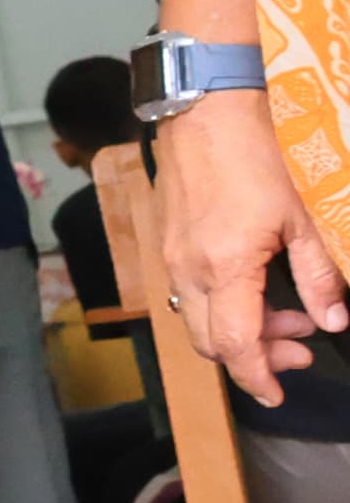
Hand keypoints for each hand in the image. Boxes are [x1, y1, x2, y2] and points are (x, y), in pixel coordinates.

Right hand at [152, 90, 348, 405]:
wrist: (205, 108)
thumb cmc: (256, 154)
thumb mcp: (304, 217)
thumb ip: (320, 275)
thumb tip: (333, 320)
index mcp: (226, 268)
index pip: (236, 346)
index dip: (258, 377)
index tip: (277, 393)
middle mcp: (189, 270)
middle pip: (211, 343)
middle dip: (255, 357)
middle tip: (299, 346)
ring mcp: (172, 256)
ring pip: (198, 320)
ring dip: (240, 329)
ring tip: (285, 312)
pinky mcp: (168, 241)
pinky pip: (189, 292)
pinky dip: (222, 304)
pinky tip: (253, 285)